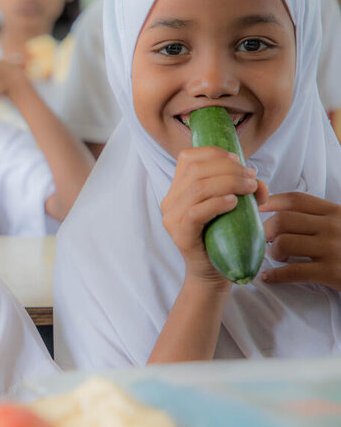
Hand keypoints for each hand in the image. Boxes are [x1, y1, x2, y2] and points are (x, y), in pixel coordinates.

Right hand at [161, 147, 267, 286]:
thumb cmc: (223, 236)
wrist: (214, 272)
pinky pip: (196, 212)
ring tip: (250, 189)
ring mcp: (172, 219)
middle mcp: (170, 201)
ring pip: (197, 187)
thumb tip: (256, 178)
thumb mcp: (232, 205)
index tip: (239, 161)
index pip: (188, 158)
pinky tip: (234, 203)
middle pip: (196, 170)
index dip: (214, 153)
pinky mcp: (180, 235)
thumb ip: (241, 187)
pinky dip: (218, 202)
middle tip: (252, 178)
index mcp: (177, 189)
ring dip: (229, 182)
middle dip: (229, 168)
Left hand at [260, 192, 340, 289]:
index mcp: (335, 212)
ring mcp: (332, 249)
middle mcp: (333, 226)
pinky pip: (292, 272)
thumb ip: (319, 217)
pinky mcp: (332, 272)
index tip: (257, 208)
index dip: (271, 201)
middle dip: (266, 231)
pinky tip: (269, 278)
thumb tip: (280, 212)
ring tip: (276, 258)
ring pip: (284, 244)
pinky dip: (275, 275)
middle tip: (265, 240)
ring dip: (272, 252)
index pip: (296, 200)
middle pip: (283, 220)